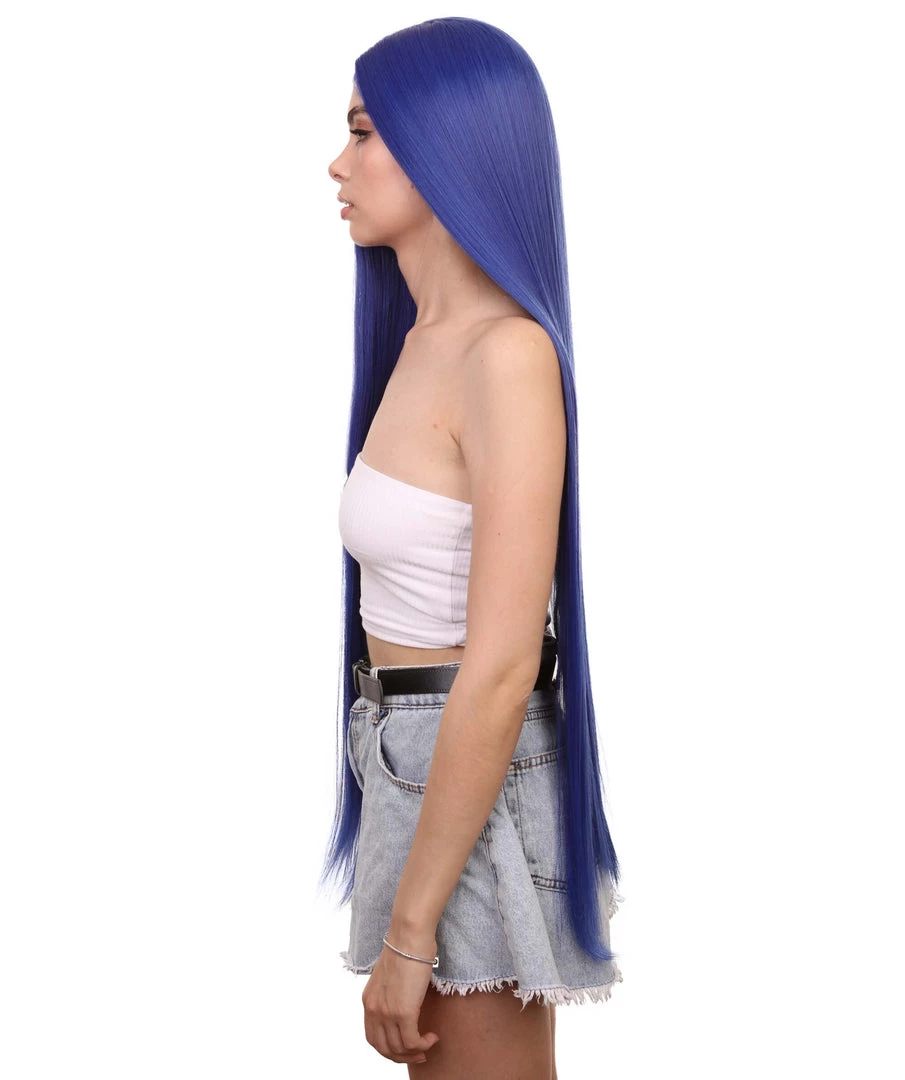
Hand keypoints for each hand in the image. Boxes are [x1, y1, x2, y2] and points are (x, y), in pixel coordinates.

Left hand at [361, 935, 440, 1064]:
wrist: (409, 936)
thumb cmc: (406, 948)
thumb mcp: (390, 975)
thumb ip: (391, 992)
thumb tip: (404, 1001)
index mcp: (369, 1001)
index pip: (373, 1037)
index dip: (389, 1048)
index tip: (404, 1047)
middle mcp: (374, 1009)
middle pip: (384, 1048)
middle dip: (401, 1056)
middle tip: (418, 1053)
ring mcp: (388, 1012)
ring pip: (398, 1049)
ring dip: (415, 1052)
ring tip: (428, 1045)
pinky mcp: (404, 1012)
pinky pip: (412, 1042)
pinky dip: (423, 1044)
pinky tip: (433, 1037)